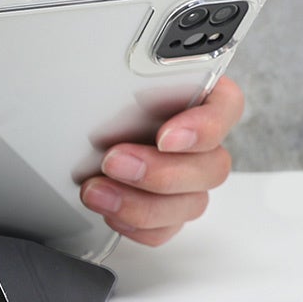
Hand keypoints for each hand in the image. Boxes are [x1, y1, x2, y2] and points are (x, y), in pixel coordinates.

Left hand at [80, 76, 244, 245]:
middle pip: (211, 166)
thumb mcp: (105, 79)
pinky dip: (136, 225)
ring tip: (97, 191)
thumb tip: (101, 71)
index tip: (166, 137)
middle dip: (160, 171)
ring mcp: (187, 182)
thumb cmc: (98, 102)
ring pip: (191, 203)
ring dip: (141, 204)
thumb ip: (121, 78)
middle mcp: (199, 143)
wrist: (77, 136)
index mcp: (196, 99)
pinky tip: (109, 211)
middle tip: (114, 161)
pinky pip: (165, 230)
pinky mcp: (167, 212)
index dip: (204, 126)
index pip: (225, 107)